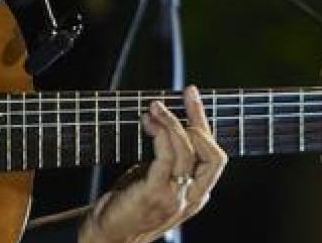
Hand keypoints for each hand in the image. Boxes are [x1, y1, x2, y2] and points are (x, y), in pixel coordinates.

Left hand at [79, 86, 227, 242]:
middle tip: (185, 93)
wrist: (107, 236)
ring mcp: (175, 197)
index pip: (214, 156)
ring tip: (153, 107)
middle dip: (200, 118)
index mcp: (196, 195)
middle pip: (212, 153)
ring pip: (186, 149)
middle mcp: (192, 198)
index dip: (205, 125)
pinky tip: (148, 123)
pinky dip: (159, 133)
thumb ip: (168, 162)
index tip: (191, 98)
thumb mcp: (155, 180)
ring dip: (171, 121)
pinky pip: (166, 156)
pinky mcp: (156, 194)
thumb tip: (168, 126)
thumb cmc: (128, 206)